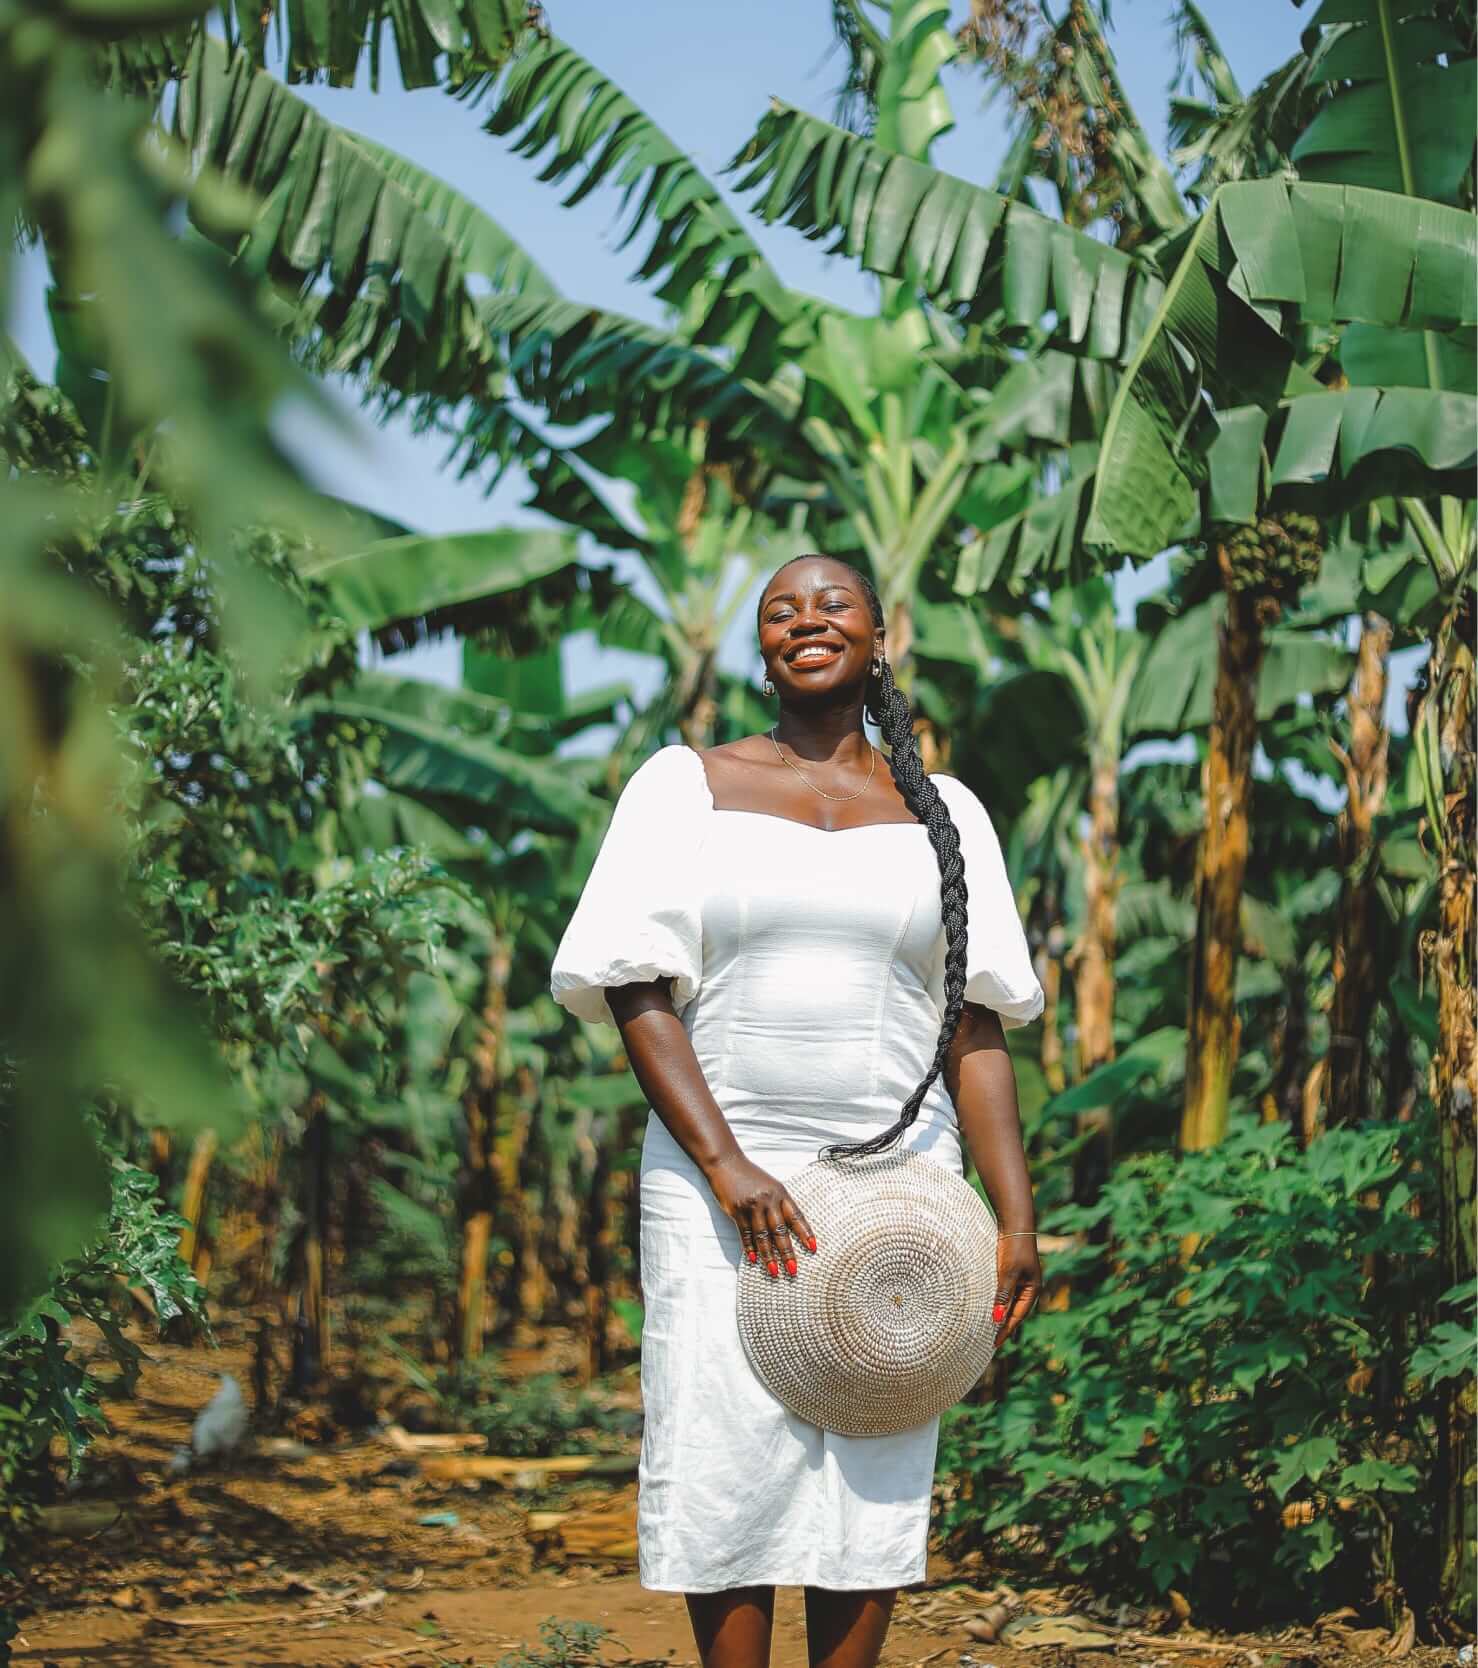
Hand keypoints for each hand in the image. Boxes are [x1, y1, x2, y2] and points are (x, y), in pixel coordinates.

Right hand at [703, 1151, 816, 1280]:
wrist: (726, 1163)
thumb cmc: (750, 1176)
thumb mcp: (770, 1185)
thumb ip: (779, 1203)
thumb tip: (789, 1228)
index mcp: (780, 1193)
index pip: (796, 1216)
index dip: (805, 1233)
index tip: (813, 1248)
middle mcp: (768, 1200)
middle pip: (780, 1231)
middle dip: (787, 1253)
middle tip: (793, 1270)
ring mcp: (752, 1206)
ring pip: (763, 1236)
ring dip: (769, 1256)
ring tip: (774, 1272)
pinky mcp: (737, 1211)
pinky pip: (745, 1234)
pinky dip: (750, 1248)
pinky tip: (754, 1260)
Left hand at [992, 1234, 1040, 1343]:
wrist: (1015, 1223)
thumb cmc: (1014, 1247)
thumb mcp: (1008, 1273)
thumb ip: (1003, 1296)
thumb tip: (997, 1319)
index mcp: (1032, 1290)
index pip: (1017, 1317)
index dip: (1006, 1330)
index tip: (995, 1344)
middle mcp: (1029, 1287)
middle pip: (1015, 1312)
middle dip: (1005, 1326)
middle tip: (991, 1342)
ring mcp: (1022, 1280)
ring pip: (1010, 1303)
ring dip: (1001, 1314)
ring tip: (990, 1329)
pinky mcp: (1013, 1272)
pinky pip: (1006, 1293)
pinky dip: (999, 1301)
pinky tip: (991, 1306)